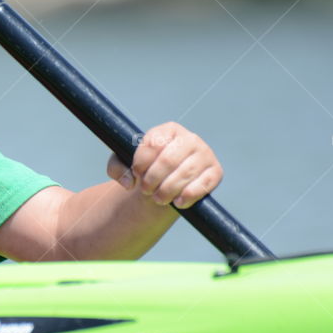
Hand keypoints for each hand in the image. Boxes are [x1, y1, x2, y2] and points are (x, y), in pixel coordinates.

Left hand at [106, 122, 221, 208]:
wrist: (168, 184)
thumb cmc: (147, 170)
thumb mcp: (126, 164)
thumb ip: (117, 167)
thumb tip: (128, 181)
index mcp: (169, 130)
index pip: (153, 143)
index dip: (141, 163)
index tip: (136, 174)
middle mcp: (190, 138)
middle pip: (168, 160)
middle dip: (153, 179)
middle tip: (146, 190)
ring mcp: (205, 154)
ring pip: (184, 173)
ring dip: (167, 190)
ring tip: (158, 199)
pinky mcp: (215, 172)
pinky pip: (203, 185)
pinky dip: (188, 196)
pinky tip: (178, 202)